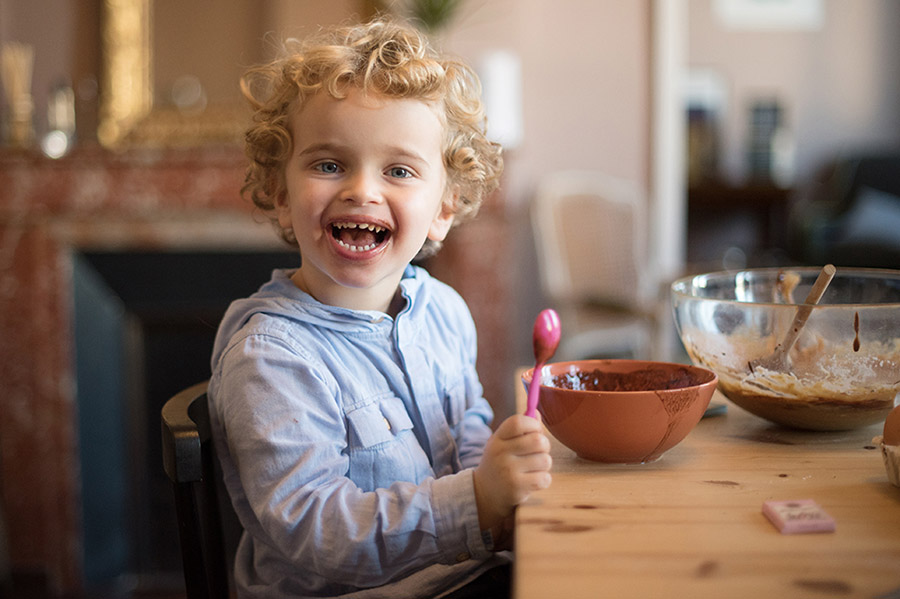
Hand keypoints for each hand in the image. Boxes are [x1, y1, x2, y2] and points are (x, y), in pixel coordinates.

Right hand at [473, 414, 551, 530]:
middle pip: (538, 441)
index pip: (518, 422)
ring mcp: (508, 471)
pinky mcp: (517, 488)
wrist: (485, 492)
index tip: (535, 431)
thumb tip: (538, 413)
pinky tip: (533, 480)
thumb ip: (520, 428)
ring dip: (544, 464)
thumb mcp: (504, 442)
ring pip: (545, 460)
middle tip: (538, 451)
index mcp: (497, 439)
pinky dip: (543, 479)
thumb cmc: (500, 462)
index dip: (533, 424)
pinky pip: (544, 478)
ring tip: (533, 467)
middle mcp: (500, 453)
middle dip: (544, 446)